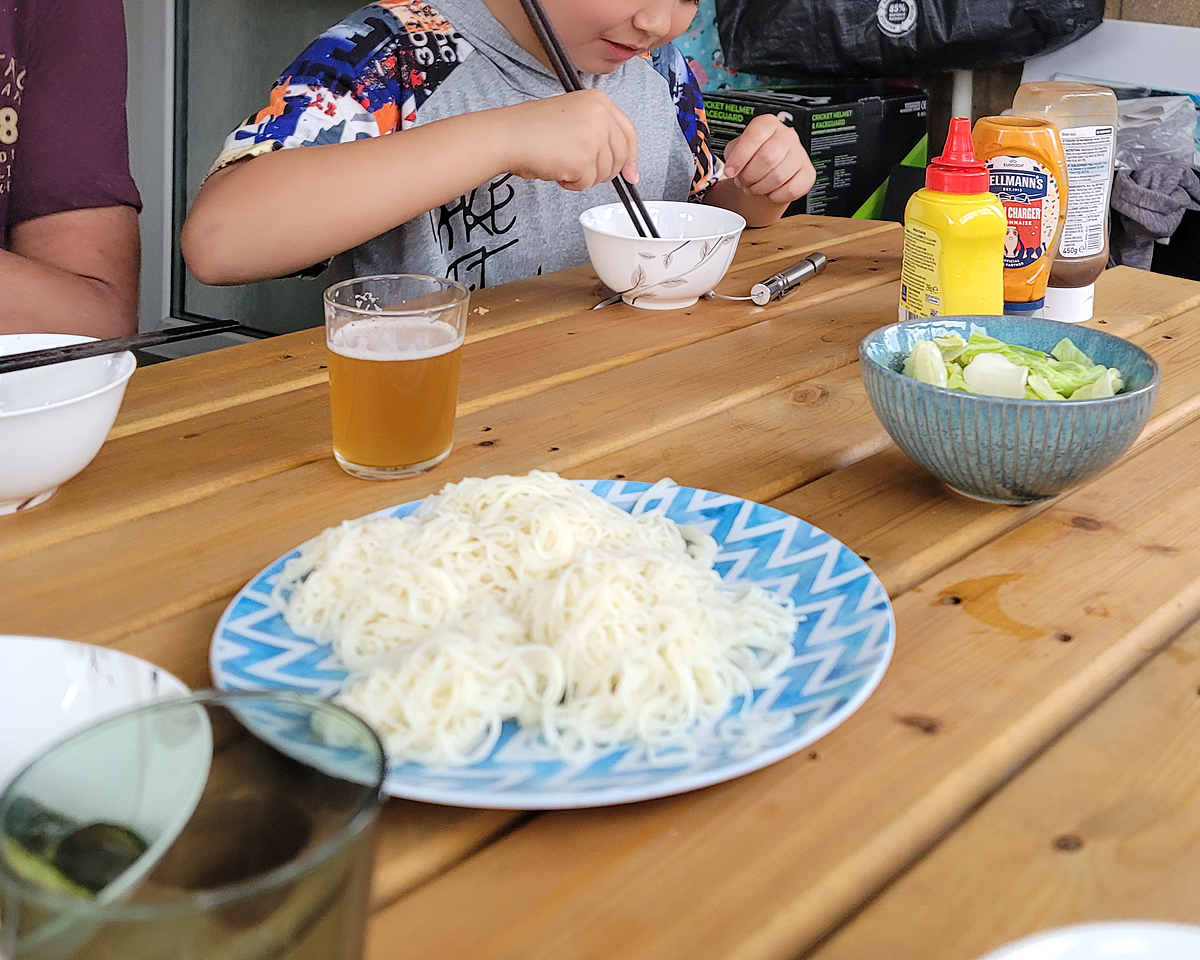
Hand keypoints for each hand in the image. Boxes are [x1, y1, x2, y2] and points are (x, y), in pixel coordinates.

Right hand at [499, 90, 638, 190]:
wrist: (508, 135)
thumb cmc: (531, 128)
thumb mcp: (572, 118)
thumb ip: (599, 134)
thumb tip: (625, 168)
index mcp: (599, 101)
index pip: (628, 133)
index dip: (631, 157)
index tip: (631, 174)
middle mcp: (601, 115)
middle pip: (620, 157)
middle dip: (603, 171)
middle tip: (580, 169)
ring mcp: (594, 136)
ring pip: (604, 173)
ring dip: (583, 176)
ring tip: (561, 161)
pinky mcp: (584, 158)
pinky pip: (587, 183)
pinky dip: (571, 183)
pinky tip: (556, 168)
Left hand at [722, 115, 814, 204]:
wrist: (765, 170)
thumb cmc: (750, 158)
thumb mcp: (736, 150)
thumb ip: (732, 156)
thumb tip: (731, 169)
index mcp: (768, 124)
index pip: (755, 136)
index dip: (739, 157)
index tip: (730, 172)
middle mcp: (787, 135)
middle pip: (767, 158)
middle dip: (749, 176)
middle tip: (742, 182)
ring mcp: (800, 154)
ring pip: (779, 176)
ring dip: (761, 188)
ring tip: (754, 188)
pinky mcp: (808, 173)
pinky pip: (791, 190)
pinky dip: (776, 196)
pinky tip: (770, 192)